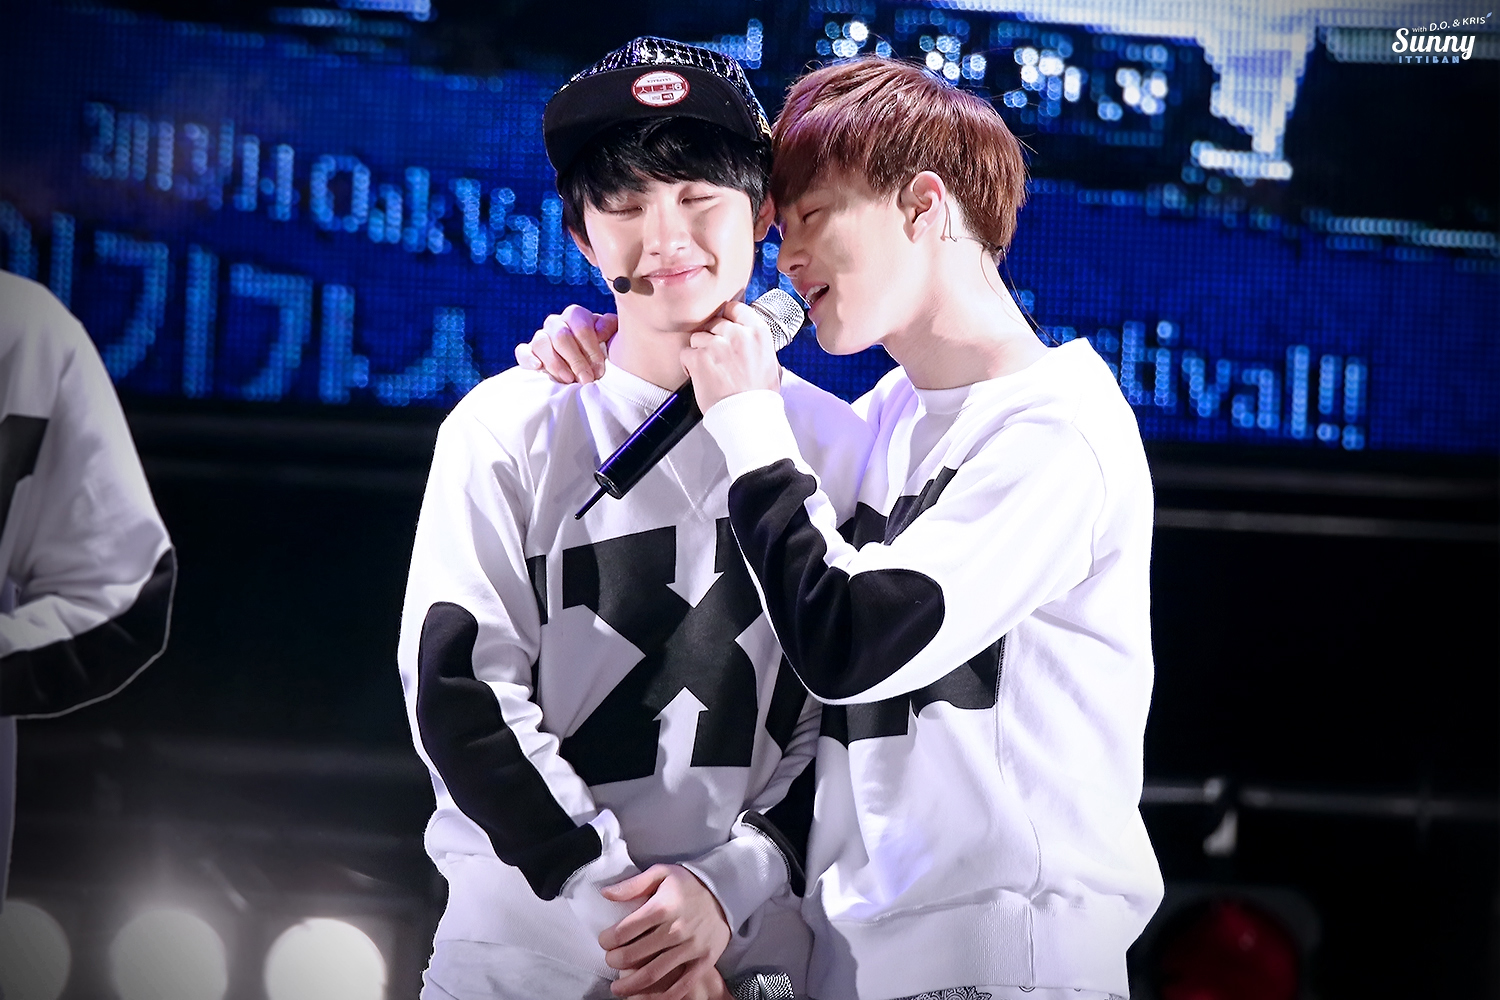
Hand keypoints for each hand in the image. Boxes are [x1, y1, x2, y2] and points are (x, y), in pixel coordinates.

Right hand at [515, 305, 616, 382]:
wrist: (588, 366)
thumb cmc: (602, 350)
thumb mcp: (611, 337)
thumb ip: (609, 327)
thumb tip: (601, 330)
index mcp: (576, 316)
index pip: (581, 327)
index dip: (590, 349)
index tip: (600, 369)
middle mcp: (556, 323)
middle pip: (561, 336)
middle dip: (576, 360)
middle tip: (587, 379)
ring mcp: (541, 336)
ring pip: (541, 343)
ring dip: (555, 363)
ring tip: (568, 379)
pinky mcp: (529, 351)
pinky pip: (522, 351)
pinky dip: (528, 358)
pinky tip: (538, 367)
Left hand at [599, 864, 731, 997]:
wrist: (727, 892)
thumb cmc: (689, 883)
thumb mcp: (661, 873)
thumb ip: (633, 885)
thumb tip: (605, 894)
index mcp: (662, 907)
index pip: (625, 930)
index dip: (608, 939)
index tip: (604, 941)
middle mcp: (675, 929)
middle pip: (635, 954)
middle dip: (615, 961)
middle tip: (610, 961)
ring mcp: (691, 948)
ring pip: (653, 974)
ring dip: (630, 985)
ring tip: (618, 988)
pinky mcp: (703, 962)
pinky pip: (680, 986)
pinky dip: (660, 997)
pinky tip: (644, 997)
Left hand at [680, 301, 780, 412]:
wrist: (749, 416)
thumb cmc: (761, 396)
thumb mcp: (771, 362)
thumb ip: (756, 344)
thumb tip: (747, 337)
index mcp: (758, 332)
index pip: (735, 308)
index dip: (727, 317)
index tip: (724, 328)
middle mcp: (737, 334)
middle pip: (714, 323)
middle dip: (713, 338)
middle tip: (717, 358)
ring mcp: (717, 345)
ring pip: (698, 337)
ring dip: (700, 351)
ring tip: (709, 370)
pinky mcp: (699, 358)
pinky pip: (685, 353)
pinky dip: (688, 365)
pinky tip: (698, 376)